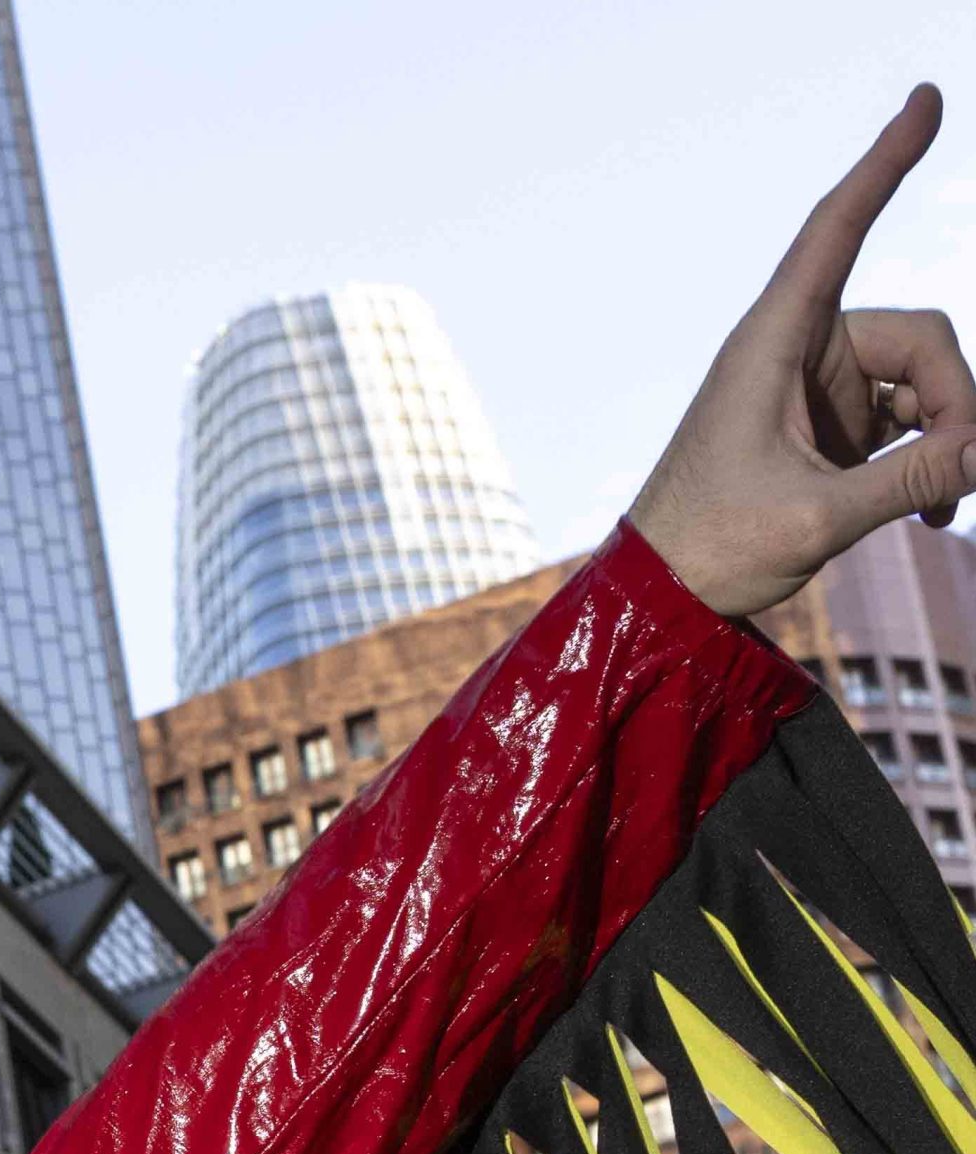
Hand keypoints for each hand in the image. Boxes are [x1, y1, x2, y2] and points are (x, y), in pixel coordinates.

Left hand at [629, 86, 975, 618]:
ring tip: (940, 507)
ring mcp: (818, 387)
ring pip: (924, 381)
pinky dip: (927, 458)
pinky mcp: (832, 425)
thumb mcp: (815, 519)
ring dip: (946, 439)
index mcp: (772, 342)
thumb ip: (909, 479)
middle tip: (960, 475)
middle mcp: (798, 349)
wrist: (660, 600)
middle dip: (957, 402)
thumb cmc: (710, 552)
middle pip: (922, 339)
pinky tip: (931, 509)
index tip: (927, 99)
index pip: (837, 230)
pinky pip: (907, 420)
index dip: (885, 163)